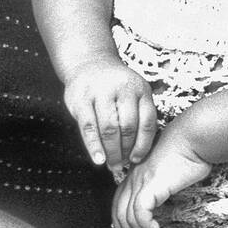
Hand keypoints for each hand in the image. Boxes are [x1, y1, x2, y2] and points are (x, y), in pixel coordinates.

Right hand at [64, 57, 157, 174]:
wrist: (89, 62)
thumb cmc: (115, 86)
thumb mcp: (134, 93)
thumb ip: (139, 115)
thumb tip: (141, 152)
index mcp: (141, 89)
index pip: (147, 122)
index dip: (143, 145)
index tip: (137, 159)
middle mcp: (123, 88)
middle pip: (128, 127)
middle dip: (126, 151)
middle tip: (122, 164)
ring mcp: (101, 91)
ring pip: (109, 129)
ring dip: (111, 152)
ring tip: (111, 164)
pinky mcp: (81, 98)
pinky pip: (89, 127)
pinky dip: (94, 146)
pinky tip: (98, 159)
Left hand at [111, 129, 210, 227]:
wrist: (194, 137)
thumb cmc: (188, 154)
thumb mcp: (169, 175)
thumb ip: (160, 189)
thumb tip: (161, 210)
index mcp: (134, 177)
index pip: (118, 209)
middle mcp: (132, 180)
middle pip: (119, 217)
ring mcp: (140, 182)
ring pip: (129, 220)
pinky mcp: (150, 185)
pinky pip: (140, 215)